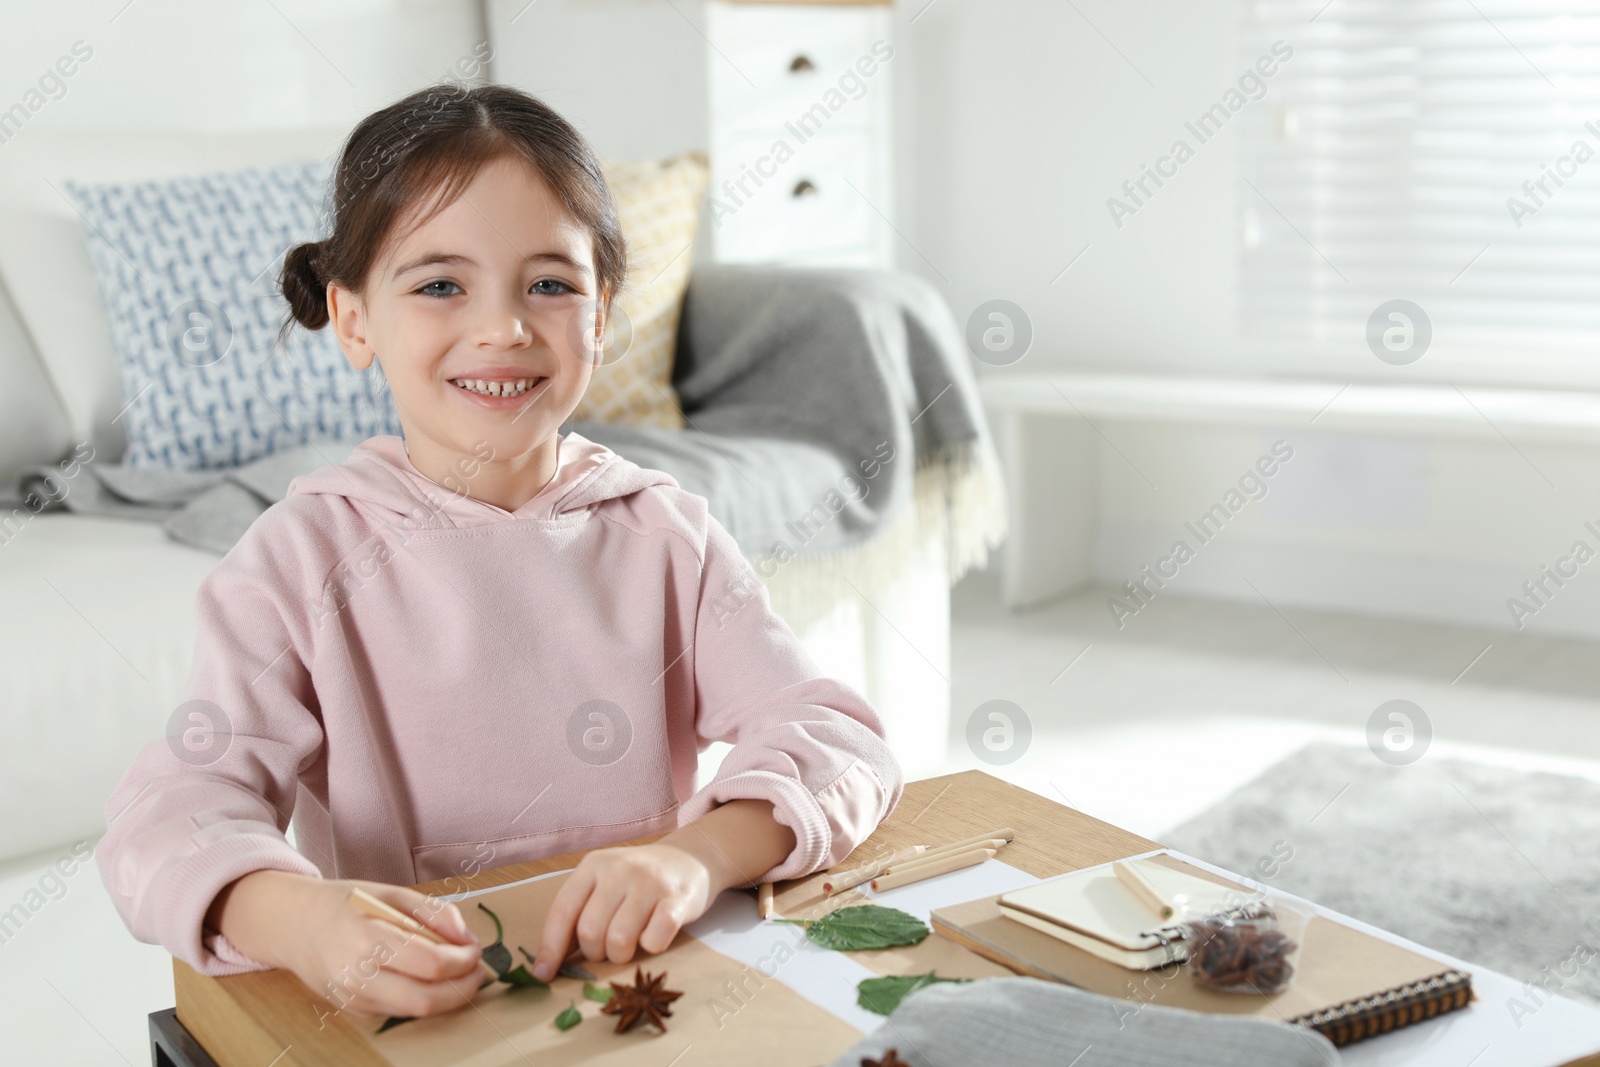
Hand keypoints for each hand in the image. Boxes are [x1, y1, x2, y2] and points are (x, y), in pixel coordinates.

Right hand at [207, 870, 485, 1020]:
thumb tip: (466, 938)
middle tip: (478, 971)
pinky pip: (399, 1011)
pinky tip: (430, 980)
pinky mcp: (353, 1010)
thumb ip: (433, 912)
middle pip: (425, 1000)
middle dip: (462, 989)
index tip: (476, 949)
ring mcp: (353, 998)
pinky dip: (423, 999)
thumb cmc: (345, 904)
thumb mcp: (391, 893)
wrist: (294, 925)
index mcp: (368, 938)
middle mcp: (357, 975)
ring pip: (414, 1012)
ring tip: (460, 975)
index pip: (430, 964)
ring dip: (447, 997)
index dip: (463, 960)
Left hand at [527, 842, 715, 981]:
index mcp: (593, 865)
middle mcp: (619, 869)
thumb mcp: (603, 885)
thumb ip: (579, 915)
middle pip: (590, 932)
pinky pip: (654, 940)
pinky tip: (653, 935)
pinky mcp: (678, 899)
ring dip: (621, 955)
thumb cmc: (638, 880)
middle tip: (608, 949)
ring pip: (619, 940)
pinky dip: (651, 947)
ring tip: (630, 945)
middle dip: (595, 953)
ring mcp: (650, 883)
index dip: (550, 948)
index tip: (544, 975)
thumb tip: (550, 963)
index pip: (562, 912)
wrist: (690, 858)